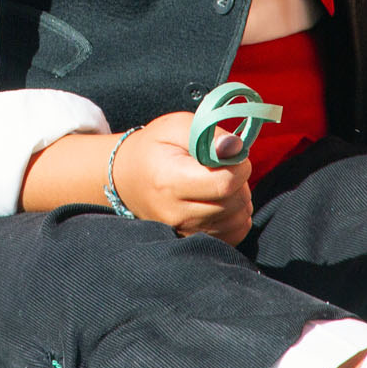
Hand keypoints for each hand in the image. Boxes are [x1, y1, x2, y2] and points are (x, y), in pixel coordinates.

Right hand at [111, 111, 253, 244]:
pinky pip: (235, 234)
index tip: (230, 154)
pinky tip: (221, 201)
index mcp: (170, 181)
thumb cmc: (154, 147)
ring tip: (219, 183)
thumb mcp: (175, 126)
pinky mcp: (193, 241)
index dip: (238, 166)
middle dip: (240, 181)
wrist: (126, 178)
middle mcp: (177, 213)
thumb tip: (238, 147)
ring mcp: (185, 231)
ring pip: (238, 219)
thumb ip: (209, 134)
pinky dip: (236, 216)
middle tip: (222, 167)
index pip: (225, 183)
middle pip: (234, 202)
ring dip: (239, 199)